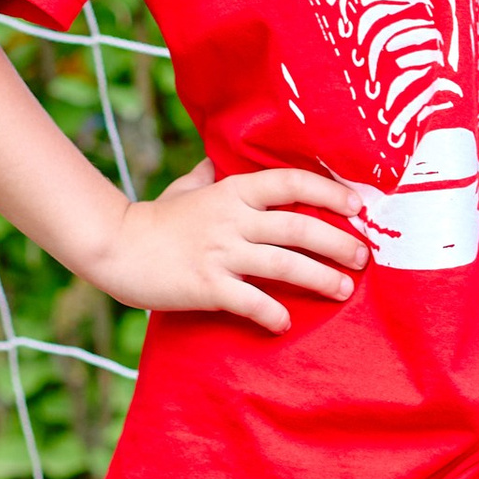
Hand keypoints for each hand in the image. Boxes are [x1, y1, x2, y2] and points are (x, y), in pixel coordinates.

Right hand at [87, 158, 368, 332]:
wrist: (116, 247)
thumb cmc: (155, 218)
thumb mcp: (187, 186)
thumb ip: (213, 173)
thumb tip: (223, 155)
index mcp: (232, 191)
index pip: (290, 182)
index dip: (328, 192)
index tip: (357, 206)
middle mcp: (232, 219)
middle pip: (299, 227)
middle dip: (338, 242)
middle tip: (363, 258)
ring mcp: (221, 253)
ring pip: (285, 264)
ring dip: (321, 278)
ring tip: (344, 290)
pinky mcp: (208, 286)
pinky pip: (251, 301)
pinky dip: (273, 314)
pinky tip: (286, 323)